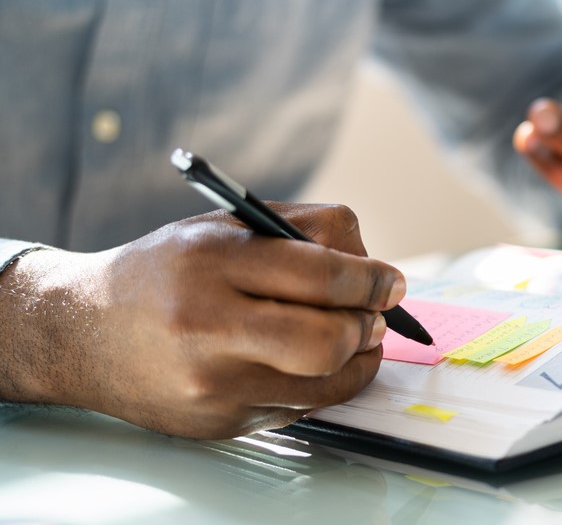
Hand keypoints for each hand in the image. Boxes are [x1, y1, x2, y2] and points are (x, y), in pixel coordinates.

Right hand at [0, 204, 404, 438]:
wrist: (80, 333)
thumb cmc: (163, 272)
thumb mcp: (222, 227)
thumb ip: (300, 231)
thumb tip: (371, 267)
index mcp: (212, 262)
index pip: (321, 273)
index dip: (372, 279)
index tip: (392, 282)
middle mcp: (208, 326)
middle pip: (327, 339)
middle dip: (368, 324)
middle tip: (376, 314)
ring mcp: (212, 385)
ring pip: (324, 384)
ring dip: (358, 359)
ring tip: (357, 337)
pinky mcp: (218, 423)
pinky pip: (299, 408)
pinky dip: (322, 384)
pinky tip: (315, 363)